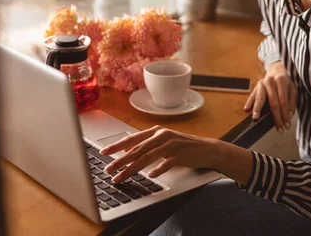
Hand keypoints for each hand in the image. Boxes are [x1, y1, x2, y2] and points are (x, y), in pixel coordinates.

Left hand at [100, 126, 215, 183]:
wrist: (206, 149)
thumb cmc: (182, 146)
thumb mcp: (163, 142)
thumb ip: (146, 145)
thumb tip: (126, 152)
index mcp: (156, 131)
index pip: (132, 139)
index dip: (116, 146)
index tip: (104, 153)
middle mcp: (162, 136)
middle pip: (136, 150)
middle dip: (119, 161)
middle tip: (107, 169)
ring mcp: (171, 145)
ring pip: (147, 157)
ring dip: (131, 169)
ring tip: (120, 177)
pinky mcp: (180, 155)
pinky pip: (166, 163)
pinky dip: (157, 169)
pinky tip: (149, 176)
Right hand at [244, 61, 296, 133]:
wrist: (275, 70)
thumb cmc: (285, 82)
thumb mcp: (293, 89)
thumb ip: (292, 101)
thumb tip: (289, 114)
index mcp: (281, 81)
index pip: (283, 101)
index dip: (285, 114)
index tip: (287, 125)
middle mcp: (270, 81)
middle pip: (272, 101)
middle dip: (276, 117)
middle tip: (278, 128)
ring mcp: (262, 83)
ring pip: (260, 98)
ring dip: (257, 109)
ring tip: (256, 118)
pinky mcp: (256, 86)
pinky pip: (252, 95)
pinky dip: (249, 102)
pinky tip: (247, 109)